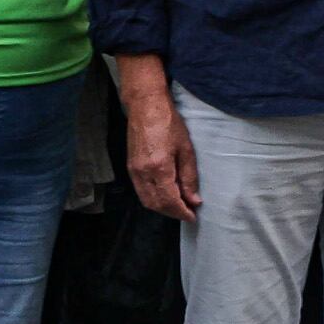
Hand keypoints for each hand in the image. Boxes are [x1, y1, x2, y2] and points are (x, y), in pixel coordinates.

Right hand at [123, 83, 199, 218]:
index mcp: (159, 168)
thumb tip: (194, 200)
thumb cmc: (169, 124)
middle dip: (172, 213)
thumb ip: (189, 177)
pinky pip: (141, 191)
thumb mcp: (186, 150)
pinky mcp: (130, 167)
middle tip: (188, 213)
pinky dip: (153, 199)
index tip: (193, 216)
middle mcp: (142, 173)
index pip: (170, 201)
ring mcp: (133, 171)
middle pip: (156, 204)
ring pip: (147, 200)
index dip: (182, 212)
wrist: (146, 107)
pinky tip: (165, 196)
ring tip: (178, 207)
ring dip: (162, 208)